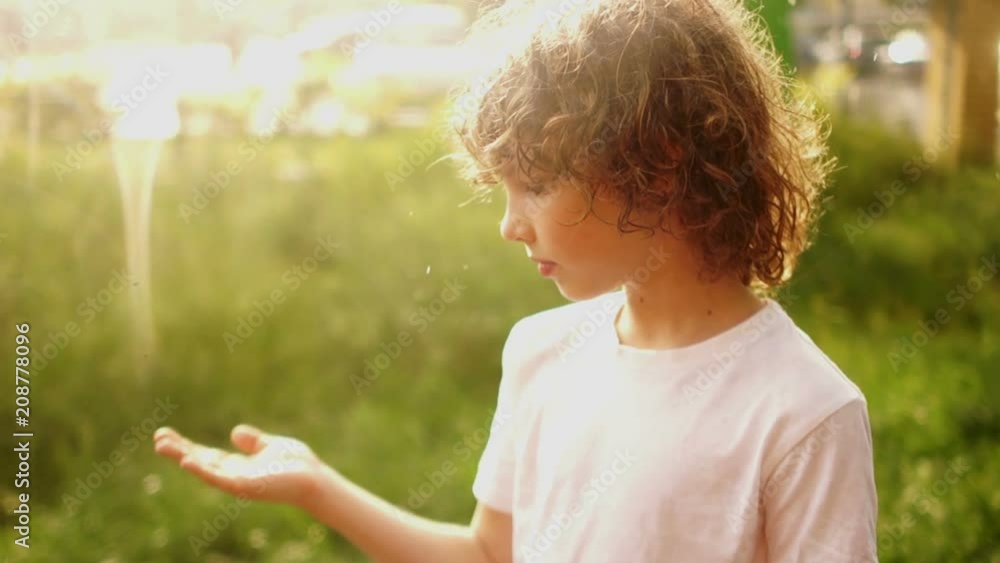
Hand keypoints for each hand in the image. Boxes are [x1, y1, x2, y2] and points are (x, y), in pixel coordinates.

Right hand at [154, 424, 332, 508]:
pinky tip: (188, 460)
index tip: (167, 434)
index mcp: (239, 465)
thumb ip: (253, 441)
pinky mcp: (246, 486)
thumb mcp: (271, 446)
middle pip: (200, 461)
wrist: (315, 480)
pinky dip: (203, 470)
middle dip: (178, 450)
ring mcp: (238, 482)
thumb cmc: (297, 465)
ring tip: (163, 446)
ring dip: (183, 457)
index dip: (187, 446)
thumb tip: (233, 432)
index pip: (207, 455)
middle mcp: (234, 475)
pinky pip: (220, 478)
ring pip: (204, 469)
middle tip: (156, 437)